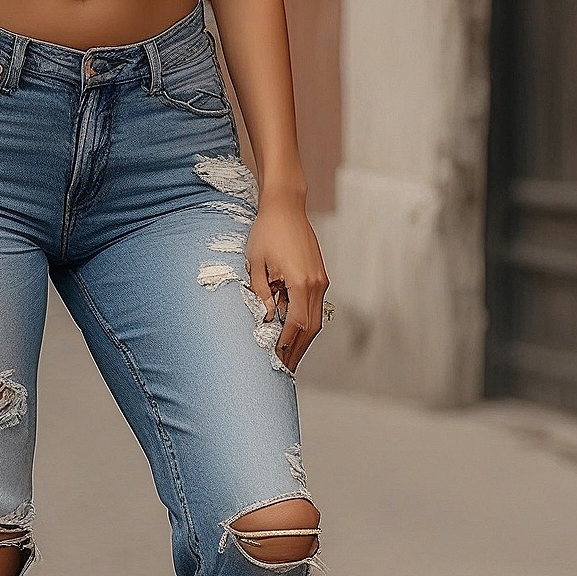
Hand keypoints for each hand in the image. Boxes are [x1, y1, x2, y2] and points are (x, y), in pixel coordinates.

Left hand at [245, 198, 327, 372]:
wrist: (285, 206)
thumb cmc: (267, 231)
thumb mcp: (256, 264)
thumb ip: (261, 294)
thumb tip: (266, 320)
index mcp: (300, 281)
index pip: (295, 323)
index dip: (285, 344)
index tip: (275, 359)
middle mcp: (316, 283)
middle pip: (310, 328)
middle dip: (297, 350)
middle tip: (284, 368)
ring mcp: (320, 280)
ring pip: (315, 319)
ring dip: (302, 340)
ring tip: (288, 356)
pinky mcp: (319, 276)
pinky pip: (314, 307)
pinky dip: (304, 323)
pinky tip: (291, 332)